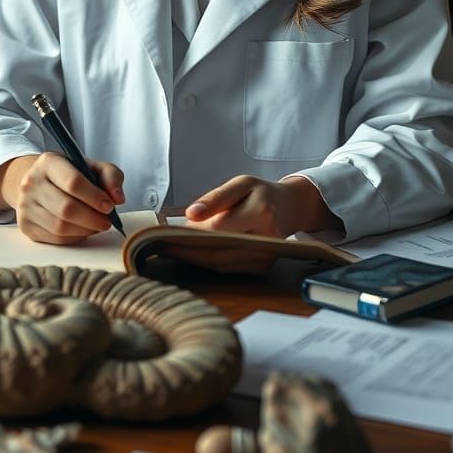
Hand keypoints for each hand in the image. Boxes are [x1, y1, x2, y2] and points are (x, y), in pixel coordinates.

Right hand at [7, 152, 124, 244]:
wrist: (38, 182)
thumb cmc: (70, 174)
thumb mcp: (92, 166)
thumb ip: (111, 176)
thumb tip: (118, 198)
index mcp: (48, 162)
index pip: (73, 182)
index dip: (94, 197)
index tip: (109, 206)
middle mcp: (31, 183)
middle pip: (66, 208)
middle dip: (92, 218)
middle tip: (107, 221)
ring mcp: (25, 205)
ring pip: (60, 226)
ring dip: (85, 230)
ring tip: (96, 225)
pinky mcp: (25, 225)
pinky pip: (54, 238)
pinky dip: (74, 237)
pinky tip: (82, 230)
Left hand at [171, 175, 335, 272]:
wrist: (289, 207)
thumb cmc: (262, 193)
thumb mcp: (240, 183)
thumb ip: (215, 198)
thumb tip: (191, 214)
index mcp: (262, 211)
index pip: (218, 227)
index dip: (191, 233)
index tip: (166, 234)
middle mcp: (268, 237)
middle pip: (219, 250)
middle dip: (188, 251)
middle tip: (162, 247)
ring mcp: (267, 255)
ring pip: (223, 263)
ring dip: (195, 259)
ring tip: (172, 251)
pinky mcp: (263, 266)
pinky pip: (230, 268)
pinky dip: (209, 263)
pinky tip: (193, 256)